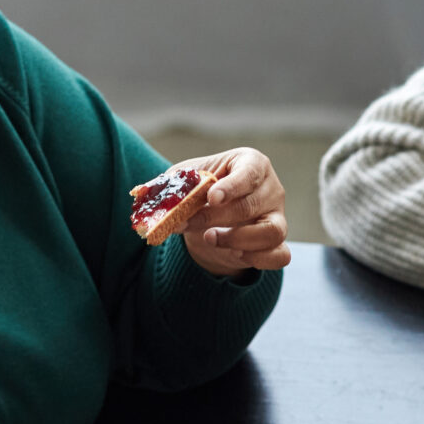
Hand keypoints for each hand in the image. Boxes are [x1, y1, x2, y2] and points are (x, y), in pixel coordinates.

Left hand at [172, 149, 290, 276]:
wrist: (214, 215)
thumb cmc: (202, 189)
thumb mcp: (184, 180)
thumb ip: (167, 185)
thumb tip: (142, 194)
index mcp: (252, 164)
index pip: (249, 173)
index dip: (231, 186)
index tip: (211, 197)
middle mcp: (271, 189)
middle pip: (250, 205)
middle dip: (213, 217)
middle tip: (185, 224)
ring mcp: (278, 217)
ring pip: (272, 232)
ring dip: (238, 239)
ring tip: (209, 238)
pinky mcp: (278, 243)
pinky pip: (281, 256)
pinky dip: (259, 259)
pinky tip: (234, 255)